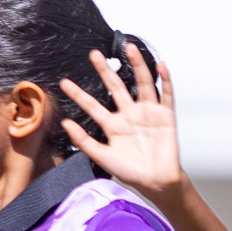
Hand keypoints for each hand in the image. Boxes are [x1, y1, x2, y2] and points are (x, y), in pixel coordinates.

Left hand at [59, 45, 183, 198]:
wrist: (155, 181)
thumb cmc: (130, 171)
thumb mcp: (101, 156)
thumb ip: (83, 140)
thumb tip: (65, 123)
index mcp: (112, 125)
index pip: (92, 105)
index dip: (79, 94)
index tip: (64, 82)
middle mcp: (129, 115)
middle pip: (116, 86)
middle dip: (105, 70)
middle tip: (94, 54)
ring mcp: (148, 113)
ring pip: (143, 83)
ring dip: (137, 65)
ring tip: (130, 49)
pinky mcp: (166, 115)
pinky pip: (166, 94)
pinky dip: (164, 80)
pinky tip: (159, 66)